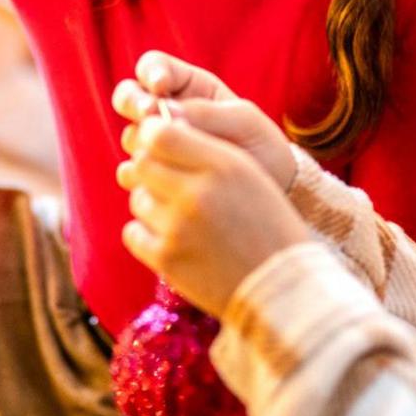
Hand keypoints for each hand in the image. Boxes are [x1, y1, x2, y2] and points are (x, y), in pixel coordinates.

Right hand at [112, 53, 295, 188]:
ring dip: (140, 141)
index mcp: (188, 87)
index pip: (153, 66)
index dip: (150, 72)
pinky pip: (131, 172)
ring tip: (164, 153)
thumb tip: (162, 111)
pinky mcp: (154, 176)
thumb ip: (206, 112)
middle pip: (127, 96)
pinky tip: (158, 181)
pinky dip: (139, 174)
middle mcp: (165, 113)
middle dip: (133, 102)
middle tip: (149, 114)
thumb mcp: (243, 120)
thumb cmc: (260, 144)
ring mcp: (157, 145)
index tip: (160, 86)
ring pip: (129, 136)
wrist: (270, 188)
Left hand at [117, 117, 312, 315]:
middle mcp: (197, 193)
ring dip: (152, 203)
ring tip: (181, 217)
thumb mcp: (250, 175)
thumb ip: (207, 149)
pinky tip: (172, 238)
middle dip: (150, 169)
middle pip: (142, 164)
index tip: (159, 143)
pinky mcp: (166, 259)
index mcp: (223, 166)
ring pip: (138, 199)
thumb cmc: (268, 225)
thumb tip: (152, 130)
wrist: (281, 285)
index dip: (153, 135)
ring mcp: (178, 228)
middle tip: (167, 182)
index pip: (160, 133)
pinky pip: (133, 232)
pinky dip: (146, 234)